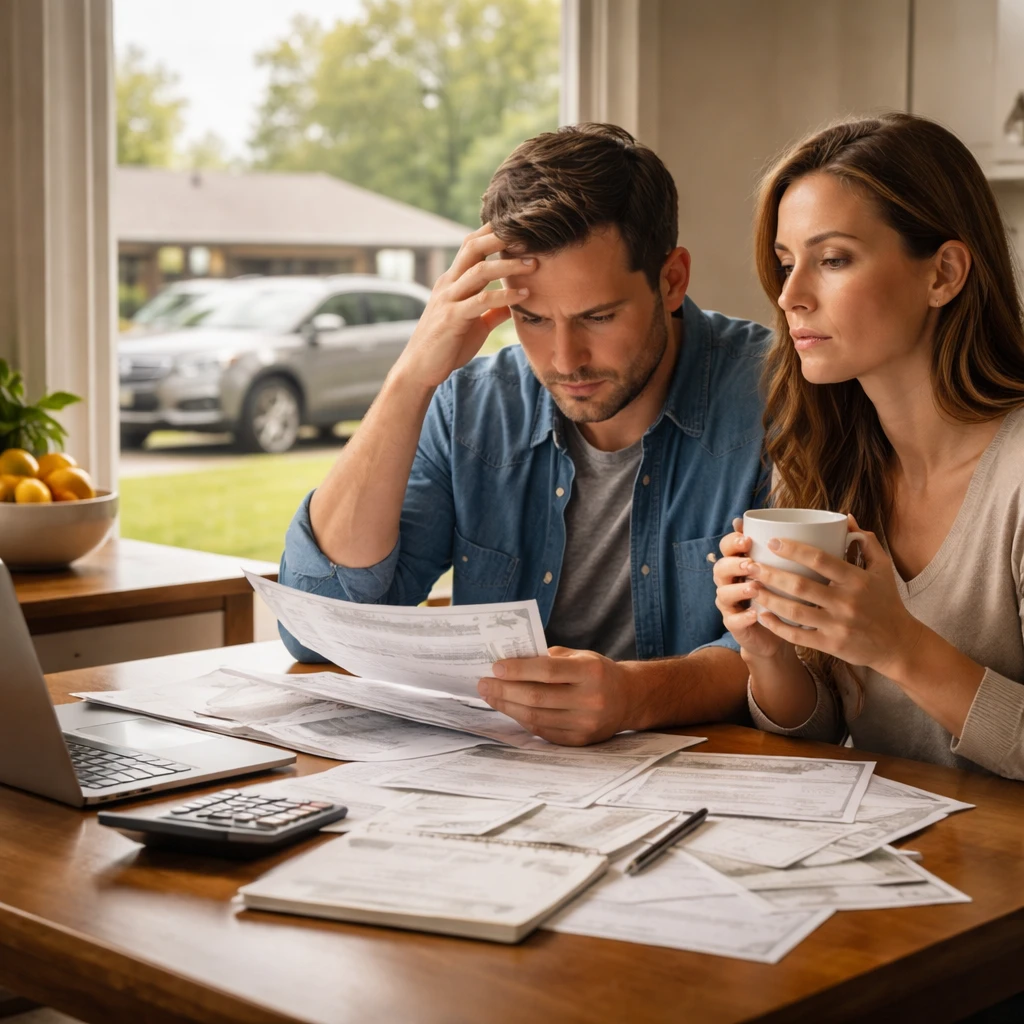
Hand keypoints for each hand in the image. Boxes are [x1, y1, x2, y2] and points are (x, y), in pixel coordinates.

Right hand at [396, 224, 537, 387]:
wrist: (420, 370)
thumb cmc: (446, 347)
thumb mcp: (474, 324)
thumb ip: (493, 311)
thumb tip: (515, 302)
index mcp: (453, 281)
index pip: (471, 246)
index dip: (493, 233)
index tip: (519, 227)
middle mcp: (448, 284)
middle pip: (473, 248)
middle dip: (500, 236)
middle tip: (528, 232)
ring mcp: (448, 299)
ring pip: (479, 271)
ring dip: (509, 264)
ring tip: (534, 264)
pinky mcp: (452, 318)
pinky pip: (481, 301)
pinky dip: (504, 295)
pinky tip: (523, 294)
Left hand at [477, 647, 630, 745]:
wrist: (629, 699)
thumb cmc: (597, 672)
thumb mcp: (580, 656)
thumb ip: (549, 658)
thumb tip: (511, 661)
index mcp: (590, 672)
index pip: (547, 670)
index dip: (518, 669)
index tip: (495, 667)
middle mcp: (590, 699)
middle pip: (537, 697)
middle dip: (505, 690)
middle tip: (484, 683)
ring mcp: (585, 723)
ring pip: (536, 717)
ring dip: (507, 706)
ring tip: (491, 696)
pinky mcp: (579, 740)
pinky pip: (542, 731)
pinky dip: (522, 719)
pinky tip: (510, 708)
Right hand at [713, 518, 789, 659]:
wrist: (776, 633)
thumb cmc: (788, 597)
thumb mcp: (794, 571)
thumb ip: (803, 550)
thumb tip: (835, 521)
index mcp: (741, 562)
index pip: (727, 546)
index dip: (733, 541)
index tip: (749, 538)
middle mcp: (731, 581)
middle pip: (720, 567)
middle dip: (733, 563)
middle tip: (751, 563)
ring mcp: (731, 604)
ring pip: (723, 593)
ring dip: (738, 589)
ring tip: (754, 588)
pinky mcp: (735, 625)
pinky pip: (733, 621)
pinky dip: (743, 617)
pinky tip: (756, 615)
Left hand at [740, 515, 923, 675]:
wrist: (898, 644)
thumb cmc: (887, 600)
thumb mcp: (882, 568)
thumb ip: (865, 541)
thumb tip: (845, 517)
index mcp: (857, 579)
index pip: (820, 559)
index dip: (793, 549)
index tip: (772, 541)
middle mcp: (847, 602)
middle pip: (800, 586)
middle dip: (770, 574)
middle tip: (750, 564)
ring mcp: (838, 625)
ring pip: (794, 611)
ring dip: (768, 599)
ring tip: (749, 587)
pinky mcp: (832, 645)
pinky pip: (798, 635)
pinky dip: (777, 626)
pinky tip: (761, 615)